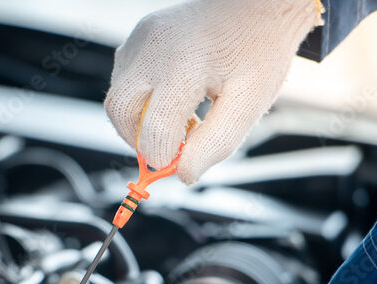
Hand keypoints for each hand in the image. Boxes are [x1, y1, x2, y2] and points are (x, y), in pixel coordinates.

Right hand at [104, 0, 321, 183]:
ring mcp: (142, 37)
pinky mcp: (138, 35)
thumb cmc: (258, 51)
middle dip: (138, 140)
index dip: (163, 156)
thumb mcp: (248, 104)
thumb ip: (216, 143)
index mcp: (185, 65)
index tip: (179, 163)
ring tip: (180, 120)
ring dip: (139, 120)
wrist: (258, 5)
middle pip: (119, 111)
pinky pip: (124, 77)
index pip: (155, 129)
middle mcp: (154, 48)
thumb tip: (183, 175)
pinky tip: (174, 99)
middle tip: (169, 149)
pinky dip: (141, 99)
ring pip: (117, 95)